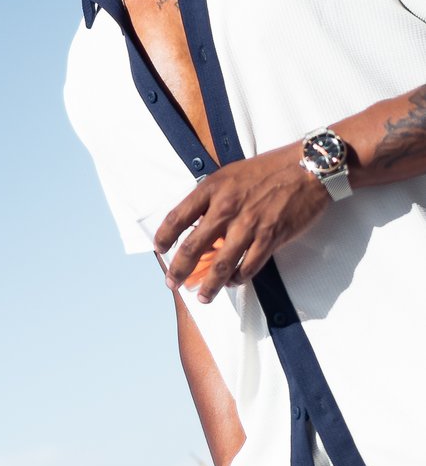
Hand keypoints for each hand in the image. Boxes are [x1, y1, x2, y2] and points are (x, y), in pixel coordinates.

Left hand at [154, 143, 330, 302]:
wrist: (306, 168)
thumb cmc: (266, 169)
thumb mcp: (229, 175)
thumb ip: (211, 198)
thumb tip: (197, 224)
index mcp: (212, 189)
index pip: (177, 217)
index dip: (164, 236)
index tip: (160, 249)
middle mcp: (225, 208)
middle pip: (193, 246)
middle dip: (178, 269)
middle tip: (172, 282)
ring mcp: (248, 225)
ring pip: (221, 265)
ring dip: (209, 285)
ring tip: (202, 297)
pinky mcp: (270, 237)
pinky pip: (249, 266)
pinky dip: (239, 279)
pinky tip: (233, 283)